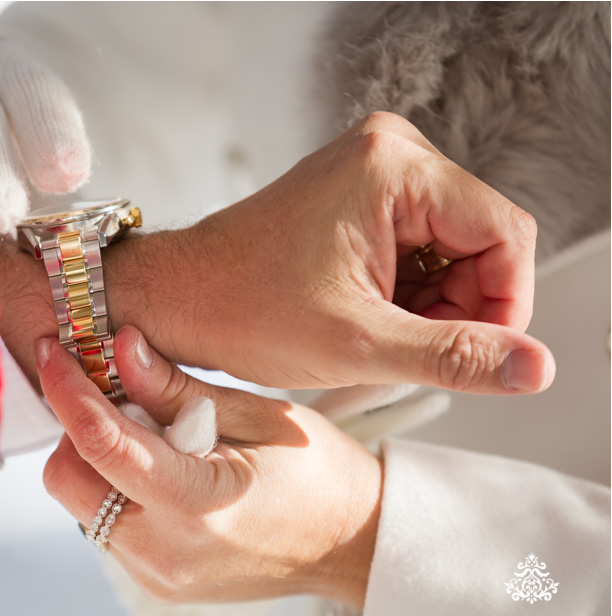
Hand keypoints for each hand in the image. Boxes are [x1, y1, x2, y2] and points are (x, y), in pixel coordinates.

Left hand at [39, 326, 382, 606]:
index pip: (102, 442)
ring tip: (161, 439)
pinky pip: (105, 521)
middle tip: (127, 400)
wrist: (352, 543)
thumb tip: (120, 346)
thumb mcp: (258, 415)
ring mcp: (156, 574)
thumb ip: (179, 388)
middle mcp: (164, 551)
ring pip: (81, 500)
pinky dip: (119, 485)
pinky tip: (166, 468)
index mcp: (197, 505)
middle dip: (81, 429)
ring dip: (99, 458)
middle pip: (68, 478)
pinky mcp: (154, 580)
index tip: (53, 351)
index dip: (67, 388)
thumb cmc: (320, 475)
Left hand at [156, 111, 553, 392]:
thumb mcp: (356, 344)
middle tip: (407, 349)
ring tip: (377, 336)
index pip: (505, 234)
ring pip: (454, 250)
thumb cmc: (239, 307)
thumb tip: (532, 367)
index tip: (479, 356)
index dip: (505, 306)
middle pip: (482, 241)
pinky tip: (370, 320)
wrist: (176, 298)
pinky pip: (420, 249)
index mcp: (392, 167)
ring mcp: (373, 175)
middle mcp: (388, 155)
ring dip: (433, 306)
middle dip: (461, 309)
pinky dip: (409, 295)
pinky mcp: (360, 199)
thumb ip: (453, 356)